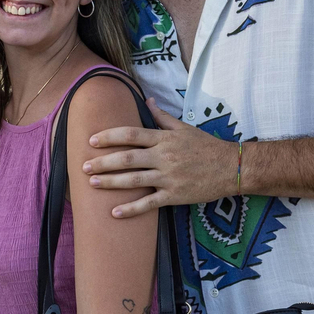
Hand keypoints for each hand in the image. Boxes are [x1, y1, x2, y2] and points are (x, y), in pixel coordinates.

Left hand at [84, 100, 233, 217]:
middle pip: (127, 158)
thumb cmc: (206, 146)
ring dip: (110, 183)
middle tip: (83, 165)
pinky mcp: (175, 196)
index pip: (131, 135)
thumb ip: (162, 116)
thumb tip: (147, 100)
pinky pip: (149, 203)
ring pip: (134, 180)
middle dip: (103, 162)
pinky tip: (114, 212)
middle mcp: (163, 157)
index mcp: (164, 139)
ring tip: (92, 184)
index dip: (109, 137)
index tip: (91, 140)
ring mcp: (169, 178)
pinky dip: (131, 209)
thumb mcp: (184, 128)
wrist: (231, 168)